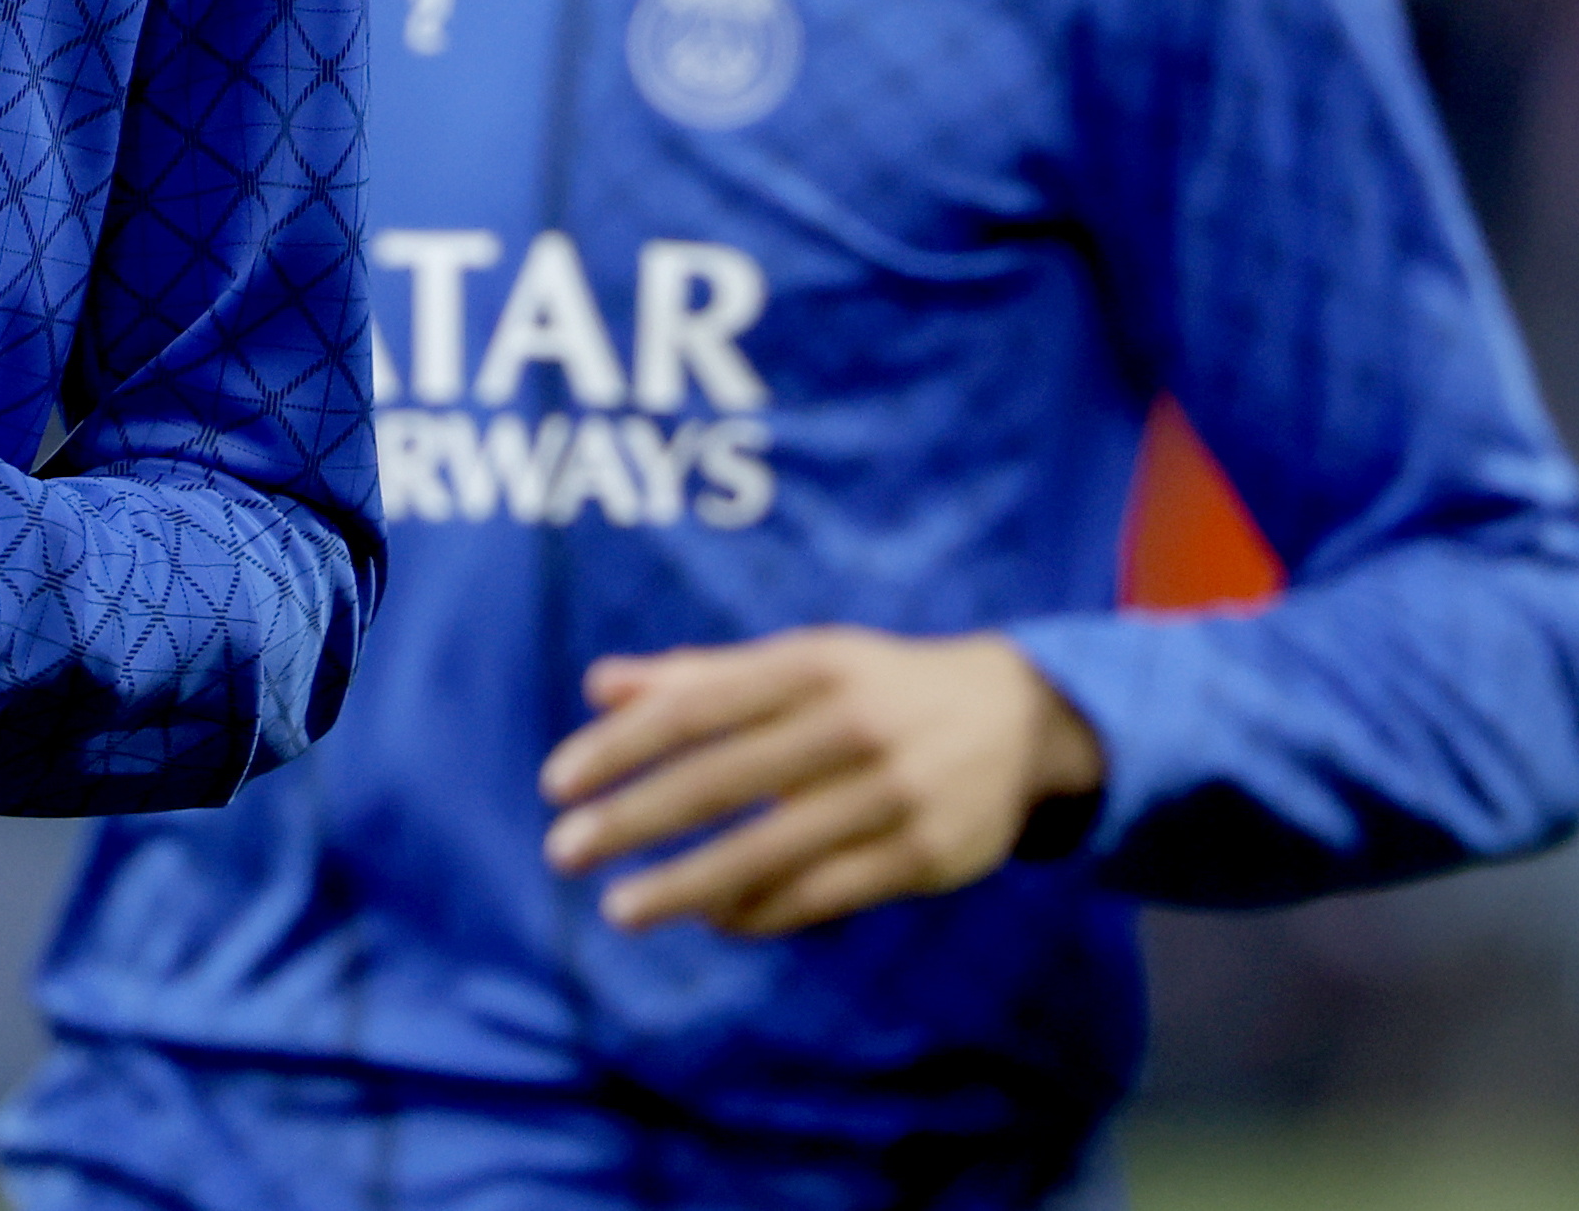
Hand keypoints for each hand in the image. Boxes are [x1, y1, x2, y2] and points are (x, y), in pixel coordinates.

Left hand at [536, 626, 1104, 938]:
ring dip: (686, 885)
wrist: (1021, 717)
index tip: (557, 783)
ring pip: (770, 851)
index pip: (695, 706)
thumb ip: (699, 675)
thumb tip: (598, 686)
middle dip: (634, 819)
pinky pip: (825, 893)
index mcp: (811, 665)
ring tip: (620, 908)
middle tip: (562, 851)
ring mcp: (894, 793)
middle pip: (722, 779)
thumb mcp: (799, 662)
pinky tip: (712, 918)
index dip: (621, 746)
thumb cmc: (875, 687)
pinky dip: (761, 911)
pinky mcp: (926, 856)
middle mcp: (851, 724)